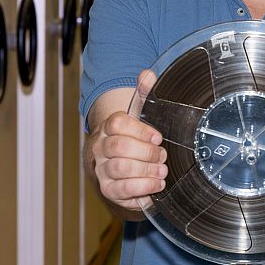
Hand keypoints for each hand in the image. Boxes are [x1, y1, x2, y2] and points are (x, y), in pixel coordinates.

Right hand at [88, 70, 167, 211]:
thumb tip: (148, 74)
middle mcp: (101, 148)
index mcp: (108, 127)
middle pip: (119, 147)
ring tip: (162, 171)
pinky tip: (157, 185)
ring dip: (146, 170)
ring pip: (120, 169)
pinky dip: (142, 188)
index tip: (158, 136)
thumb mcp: (141, 114)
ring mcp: (102, 169)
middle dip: (146, 152)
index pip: (117, 123)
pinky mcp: (108, 189)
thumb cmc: (134, 136)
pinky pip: (121, 190)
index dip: (140, 130)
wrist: (122, 162)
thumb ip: (144, 93)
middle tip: (162, 155)